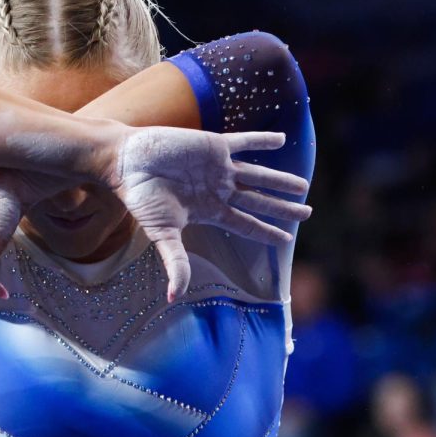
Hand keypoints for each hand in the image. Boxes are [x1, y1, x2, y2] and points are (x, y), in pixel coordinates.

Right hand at [108, 128, 311, 300]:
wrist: (128, 161)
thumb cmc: (142, 197)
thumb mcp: (162, 232)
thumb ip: (175, 261)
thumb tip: (173, 297)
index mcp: (210, 210)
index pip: (246, 224)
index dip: (267, 232)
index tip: (287, 240)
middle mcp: (219, 189)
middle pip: (258, 201)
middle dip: (282, 208)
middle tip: (307, 214)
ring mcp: (218, 167)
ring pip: (257, 174)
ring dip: (280, 179)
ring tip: (303, 185)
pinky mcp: (214, 145)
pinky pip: (243, 142)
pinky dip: (262, 140)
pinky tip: (281, 139)